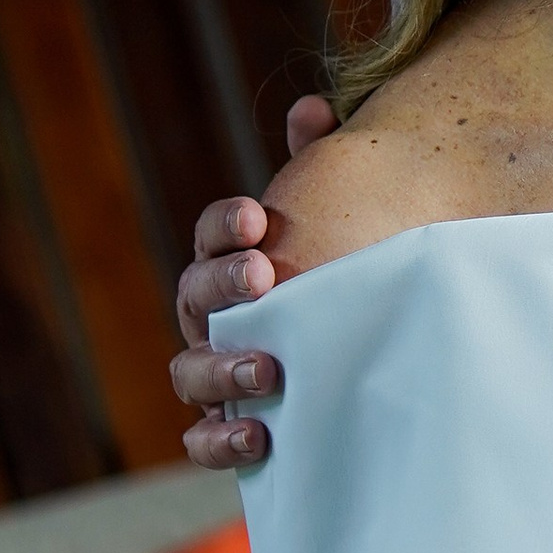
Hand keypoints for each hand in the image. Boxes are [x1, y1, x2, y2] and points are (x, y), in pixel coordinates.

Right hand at [169, 93, 338, 464]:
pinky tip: (258, 437)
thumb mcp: (343, 231)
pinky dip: (220, 442)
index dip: (225, 225)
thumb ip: (324, 170)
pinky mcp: (229, 431)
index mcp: (233, 266)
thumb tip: (311, 109)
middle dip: (223, 285)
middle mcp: (213, 321)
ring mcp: (215, 377)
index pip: (212, 237)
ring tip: (270, 368)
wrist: (362, 371)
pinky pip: (202, 443)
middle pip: (194, 299)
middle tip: (263, 274)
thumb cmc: (344, 288)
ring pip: (190, 373)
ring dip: (223, 368)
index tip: (259, 218)